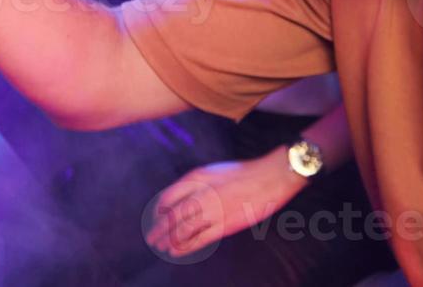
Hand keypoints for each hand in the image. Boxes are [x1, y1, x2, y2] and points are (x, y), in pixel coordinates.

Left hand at [145, 150, 307, 257]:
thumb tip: (179, 198)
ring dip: (169, 239)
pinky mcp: (225, 225)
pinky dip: (185, 246)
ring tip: (161, 246)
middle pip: (172, 215)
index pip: (168, 196)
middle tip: (152, 238)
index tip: (156, 217)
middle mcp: (201, 194)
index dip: (159, 209)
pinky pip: (200, 239)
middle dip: (159, 228)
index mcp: (197, 177)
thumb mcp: (213, 170)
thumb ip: (195, 182)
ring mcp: (213, 210)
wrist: (270, 177)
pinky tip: (176, 251)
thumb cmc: (243, 173)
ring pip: (183, 229)